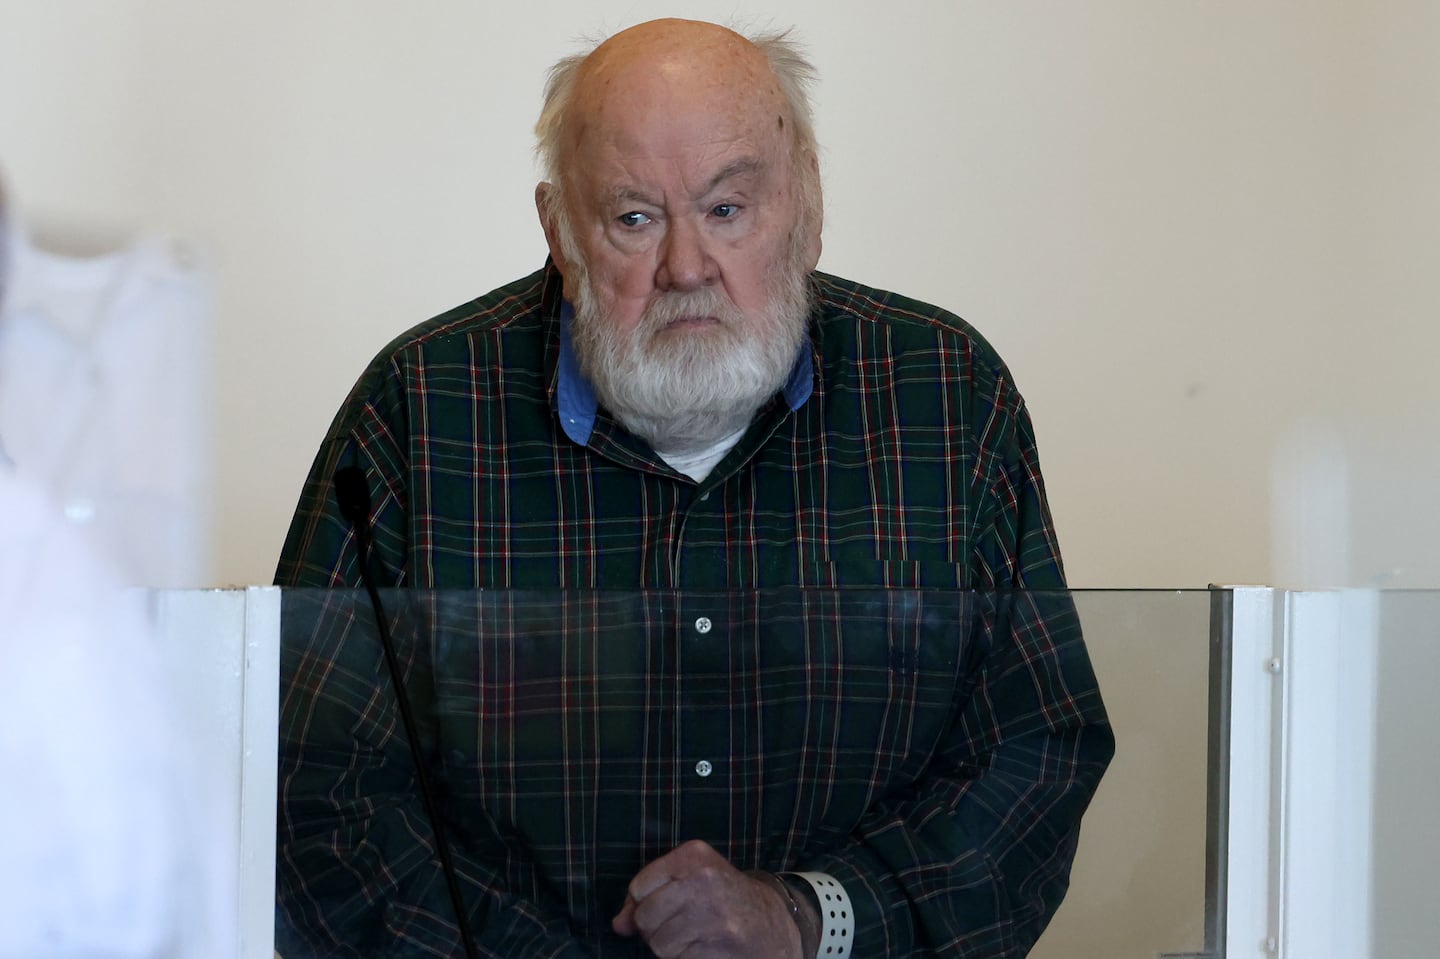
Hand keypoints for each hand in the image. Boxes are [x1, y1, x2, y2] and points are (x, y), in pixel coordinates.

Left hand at [611, 839, 803, 957]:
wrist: (772, 927)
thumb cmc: (724, 901)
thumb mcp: (690, 881)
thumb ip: (649, 897)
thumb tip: (619, 924)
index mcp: (694, 855)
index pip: (639, 886)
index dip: (644, 904)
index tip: (666, 907)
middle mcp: (703, 879)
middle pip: (645, 916)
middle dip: (655, 929)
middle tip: (680, 927)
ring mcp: (712, 913)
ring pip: (658, 943)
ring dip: (670, 949)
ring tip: (694, 938)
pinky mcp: (718, 944)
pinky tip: (703, 950)